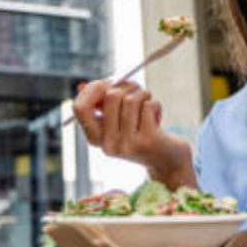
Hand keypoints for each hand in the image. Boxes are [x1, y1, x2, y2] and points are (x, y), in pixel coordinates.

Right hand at [72, 80, 190, 178]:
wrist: (167, 162)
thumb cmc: (139, 135)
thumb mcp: (116, 122)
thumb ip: (100, 105)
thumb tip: (82, 86)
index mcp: (95, 138)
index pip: (79, 108)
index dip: (92, 89)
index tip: (107, 84)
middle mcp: (108, 143)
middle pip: (110, 96)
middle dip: (126, 86)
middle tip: (135, 89)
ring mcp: (127, 144)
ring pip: (131, 100)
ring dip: (143, 94)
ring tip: (147, 102)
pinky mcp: (148, 141)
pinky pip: (148, 107)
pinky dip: (155, 105)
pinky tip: (156, 115)